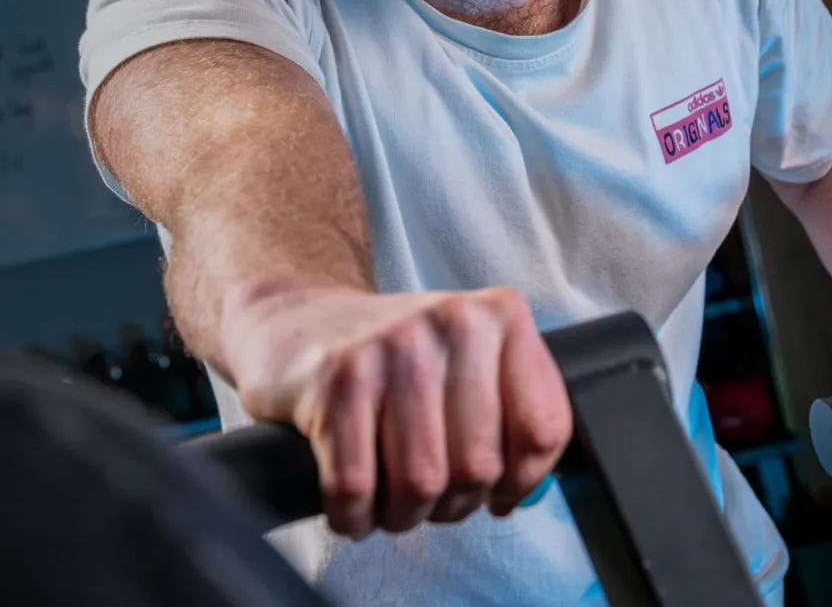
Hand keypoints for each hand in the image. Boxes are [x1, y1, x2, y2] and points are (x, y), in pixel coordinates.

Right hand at [215, 284, 571, 536]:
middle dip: (452, 504)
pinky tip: (350, 506)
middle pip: (478, 466)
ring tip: (388, 505)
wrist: (290, 323)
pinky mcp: (333, 379)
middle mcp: (449, 323)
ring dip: (402, 515)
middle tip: (428, 499)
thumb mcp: (461, 360)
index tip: (496, 493)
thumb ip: (505, 412)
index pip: (541, 428)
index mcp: (496, 316)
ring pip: (420, 482)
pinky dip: (352, 515)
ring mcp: (388, 348)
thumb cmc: (385, 357)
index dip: (520, 481)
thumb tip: (517, 495)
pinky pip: (355, 485)